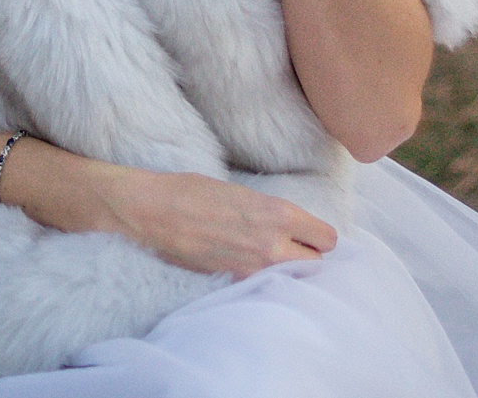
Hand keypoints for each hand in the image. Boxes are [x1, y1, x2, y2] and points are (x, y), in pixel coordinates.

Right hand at [97, 165, 336, 276]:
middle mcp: (273, 246)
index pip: (326, 238)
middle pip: (316, 265)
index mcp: (277, 214)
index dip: (319, 237)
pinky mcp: (234, 283)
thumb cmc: (190, 191)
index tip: (310, 235)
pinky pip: (263, 286)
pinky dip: (262, 280)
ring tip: (269, 258)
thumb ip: (267, 213)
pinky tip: (248, 267)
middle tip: (292, 248)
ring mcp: (253, 269)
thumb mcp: (239, 192)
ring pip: (292, 280)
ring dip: (287, 271)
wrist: (151, 212)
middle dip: (308, 257)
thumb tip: (285, 226)